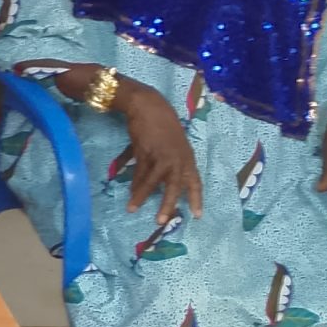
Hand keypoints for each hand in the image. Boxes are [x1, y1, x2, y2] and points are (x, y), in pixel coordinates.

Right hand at [116, 81, 203, 225]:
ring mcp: (160, 155)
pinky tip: (130, 192)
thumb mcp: (173, 145)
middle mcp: (176, 158)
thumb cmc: (162, 124)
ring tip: (132, 209)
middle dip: (168, 204)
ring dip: (141, 196)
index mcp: (187, 158)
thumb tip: (160, 179)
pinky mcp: (144, 151)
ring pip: (151, 181)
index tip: (197, 216)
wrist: (149, 106)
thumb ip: (169, 162)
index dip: (195, 199)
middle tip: (162, 221)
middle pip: (173, 185)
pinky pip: (139, 171)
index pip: (194, 182)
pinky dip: (134, 183)